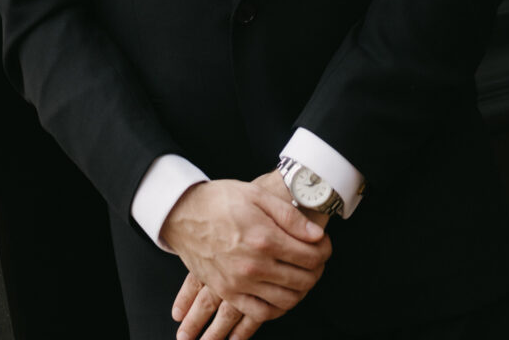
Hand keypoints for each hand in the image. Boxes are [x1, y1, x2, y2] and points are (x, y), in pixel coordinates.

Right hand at [161, 178, 329, 327]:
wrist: (183, 214)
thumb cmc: (220, 200)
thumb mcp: (257, 195)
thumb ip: (290, 216)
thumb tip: (316, 235)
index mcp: (264, 238)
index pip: (310, 256)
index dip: (325, 251)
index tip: (324, 244)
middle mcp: (254, 265)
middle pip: (303, 280)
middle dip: (317, 270)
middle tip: (317, 259)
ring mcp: (240, 283)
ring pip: (286, 300)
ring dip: (302, 291)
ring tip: (303, 276)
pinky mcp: (228, 292)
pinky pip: (261, 313)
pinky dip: (278, 309)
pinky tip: (282, 296)